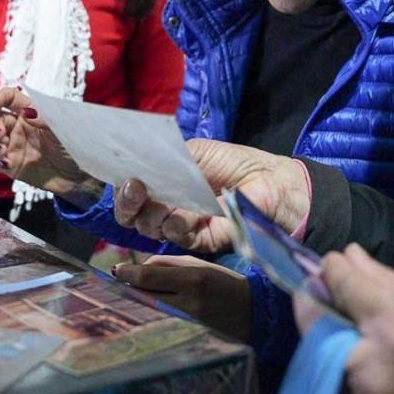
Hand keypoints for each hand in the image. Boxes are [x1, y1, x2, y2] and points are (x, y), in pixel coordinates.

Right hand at [0, 87, 102, 203]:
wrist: (78, 175)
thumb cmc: (74, 146)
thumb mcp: (64, 128)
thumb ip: (45, 119)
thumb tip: (27, 113)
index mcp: (31, 112)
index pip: (10, 98)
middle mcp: (18, 127)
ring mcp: (13, 146)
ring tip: (2, 151)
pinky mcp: (10, 165)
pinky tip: (6, 164)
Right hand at [113, 139, 309, 253]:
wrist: (271, 182)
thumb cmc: (234, 163)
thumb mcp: (195, 152)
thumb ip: (164, 158)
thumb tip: (133, 164)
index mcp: (164, 186)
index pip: (131, 193)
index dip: (121, 189)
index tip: (124, 177)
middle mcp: (167, 208)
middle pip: (132, 215)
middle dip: (127, 203)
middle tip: (135, 189)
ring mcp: (182, 226)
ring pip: (150, 226)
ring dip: (152, 213)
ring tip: (162, 200)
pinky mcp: (199, 241)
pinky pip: (177, 236)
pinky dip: (176, 224)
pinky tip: (184, 214)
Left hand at [113, 255, 251, 341]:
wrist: (251, 312)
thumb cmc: (223, 282)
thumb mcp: (199, 265)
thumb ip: (168, 264)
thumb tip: (139, 269)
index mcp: (193, 280)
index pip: (149, 278)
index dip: (128, 274)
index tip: (116, 270)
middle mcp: (188, 304)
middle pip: (145, 297)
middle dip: (130, 288)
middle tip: (120, 281)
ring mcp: (186, 324)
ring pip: (150, 311)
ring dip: (138, 301)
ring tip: (132, 293)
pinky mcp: (186, 335)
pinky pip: (160, 322)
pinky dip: (151, 313)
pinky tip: (148, 307)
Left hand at [295, 243, 393, 393]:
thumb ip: (381, 278)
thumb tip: (347, 255)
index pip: (344, 286)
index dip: (331, 269)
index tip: (330, 262)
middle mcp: (372, 361)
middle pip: (318, 323)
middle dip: (319, 303)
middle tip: (327, 290)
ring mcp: (366, 392)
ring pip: (325, 350)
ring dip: (329, 330)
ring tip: (350, 317)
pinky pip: (340, 373)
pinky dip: (343, 355)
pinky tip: (360, 343)